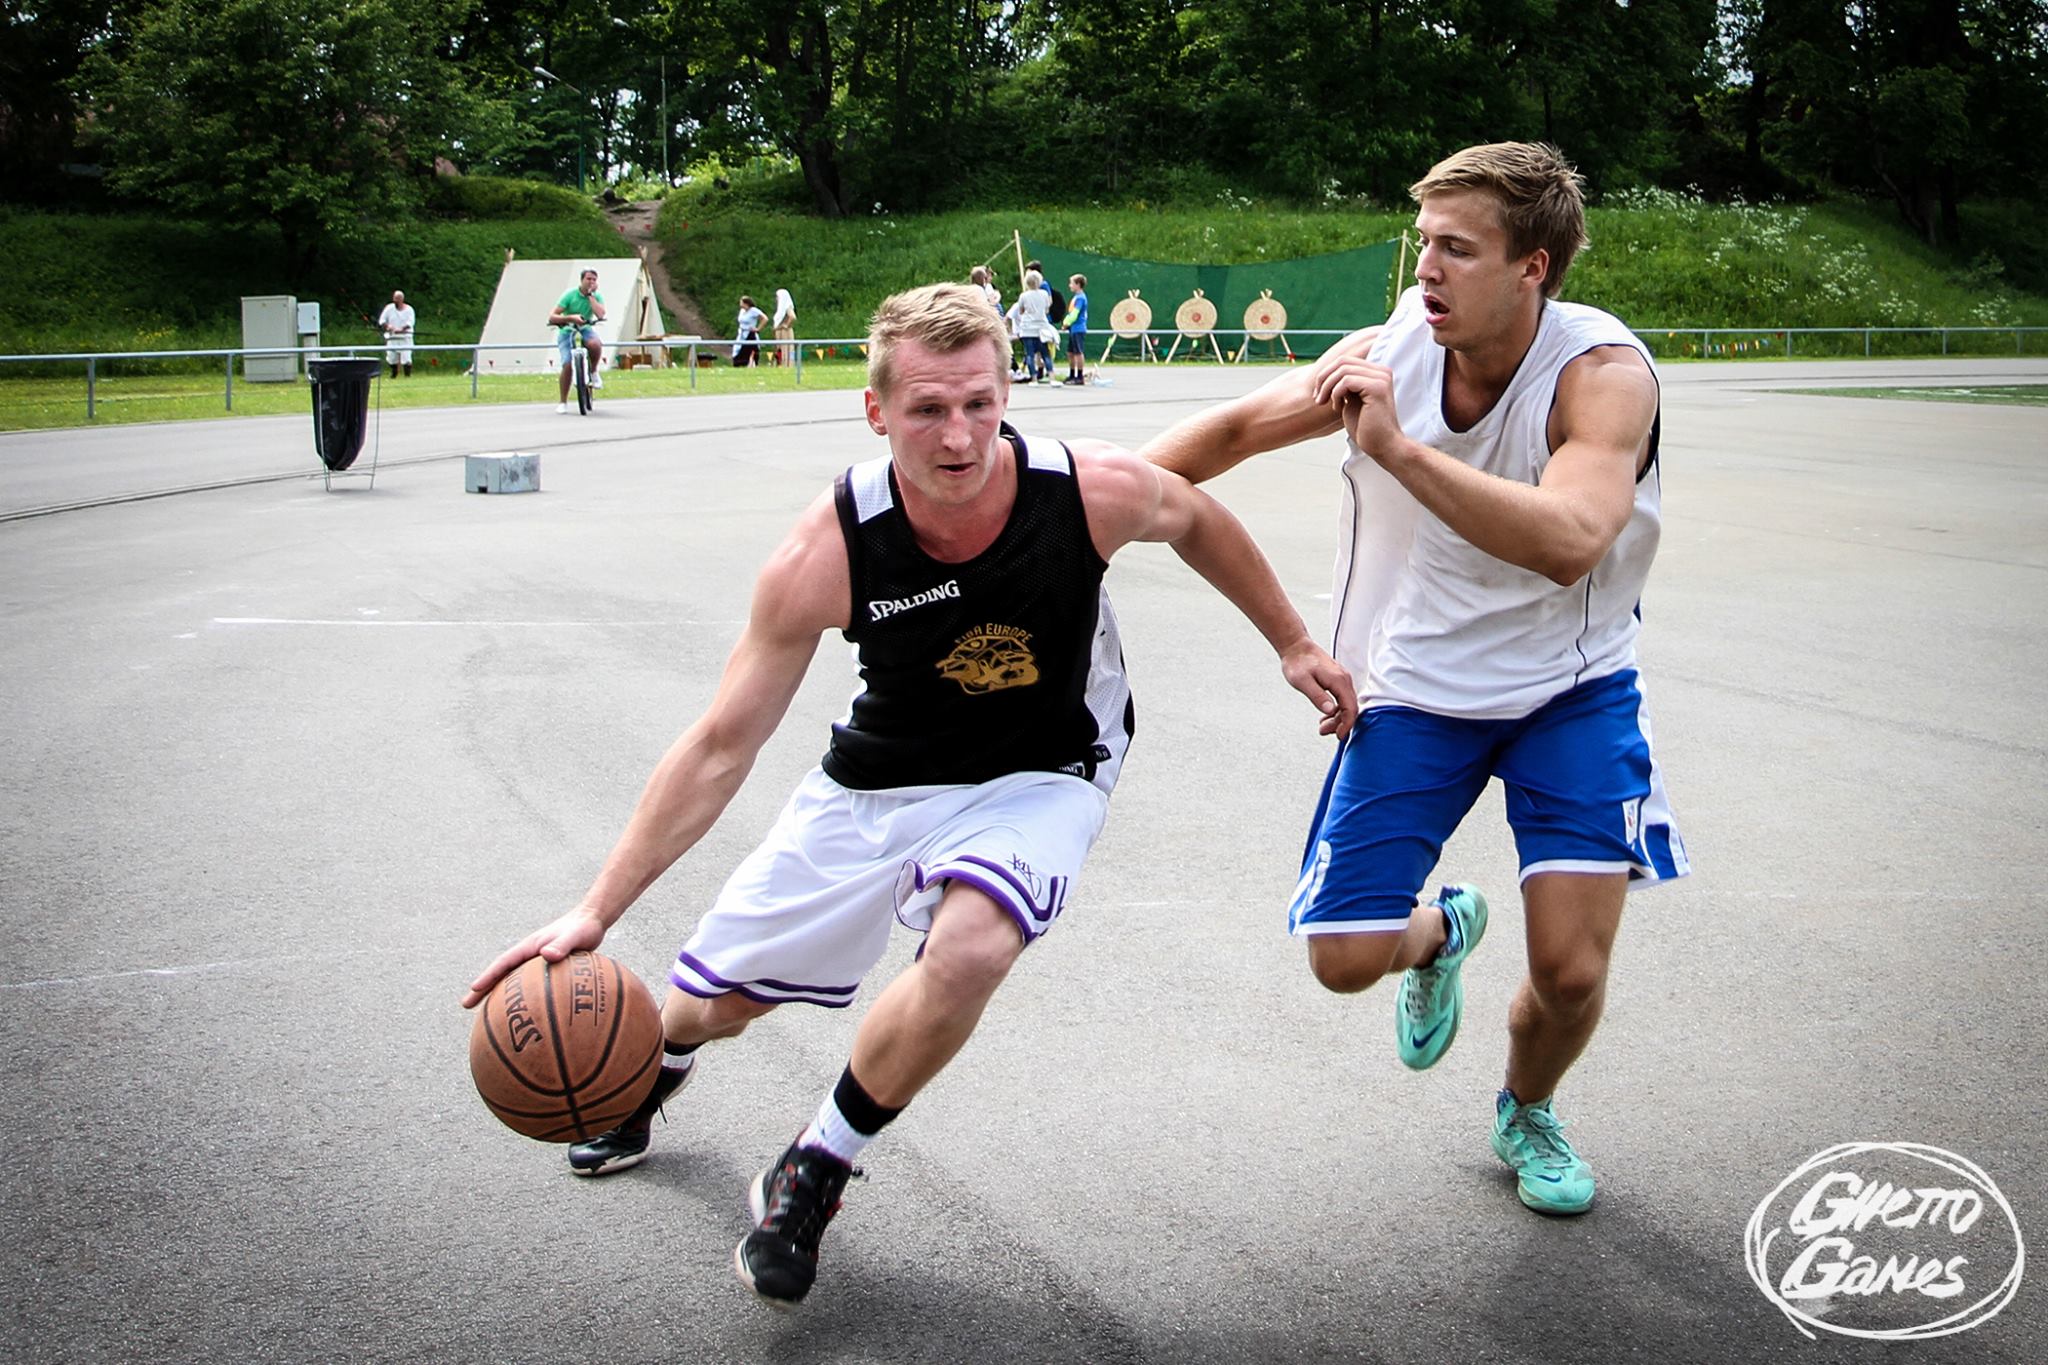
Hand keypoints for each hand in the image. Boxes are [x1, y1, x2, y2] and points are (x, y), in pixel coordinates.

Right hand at [460, 908, 606, 1007]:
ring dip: (497, 996)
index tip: (474, 988)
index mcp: (529, 947)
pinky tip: (525, 1016)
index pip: (503, 963)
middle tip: (465, 1006)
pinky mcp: (546, 970)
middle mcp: (529, 955)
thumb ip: (562, 944)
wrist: (593, 921)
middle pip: (501, 974)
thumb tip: (548, 954)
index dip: (488, 975)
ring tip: (485, 1017)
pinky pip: (529, 987)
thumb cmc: (584, 928)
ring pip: (512, 982)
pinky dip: (522, 999)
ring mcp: (535, 963)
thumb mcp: (575, 935)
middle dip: (482, 989)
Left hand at [1280, 639, 1357, 738]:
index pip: (1350, 707)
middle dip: (1340, 723)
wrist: (1296, 647)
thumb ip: (1318, 696)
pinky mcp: (1337, 679)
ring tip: (1322, 726)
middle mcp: (1344, 679)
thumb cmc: (1297, 663)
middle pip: (1350, 707)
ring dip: (1337, 717)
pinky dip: (1336, 709)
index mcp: (1338, 680)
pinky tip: (1325, 716)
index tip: (1339, 735)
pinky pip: (1342, 698)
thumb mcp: (1303, 682)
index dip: (1347, 724)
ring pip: (1346, 704)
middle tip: (1324, 731)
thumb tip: (1330, 710)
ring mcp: (1342, 678)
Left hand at [1311, 356, 1404, 461]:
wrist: (1382, 446)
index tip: (1319, 394)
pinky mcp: (1377, 388)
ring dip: (1327, 387)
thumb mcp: (1351, 401)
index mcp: (1376, 373)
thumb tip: (1327, 374)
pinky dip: (1336, 393)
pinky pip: (1346, 381)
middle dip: (1324, 379)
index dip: (1327, 374)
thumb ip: (1344, 385)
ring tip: (1326, 404)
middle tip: (1318, 399)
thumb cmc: (1366, 428)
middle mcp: (1381, 371)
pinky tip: (1338, 408)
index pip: (1345, 361)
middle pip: (1342, 361)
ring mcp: (1381, 378)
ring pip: (1342, 370)